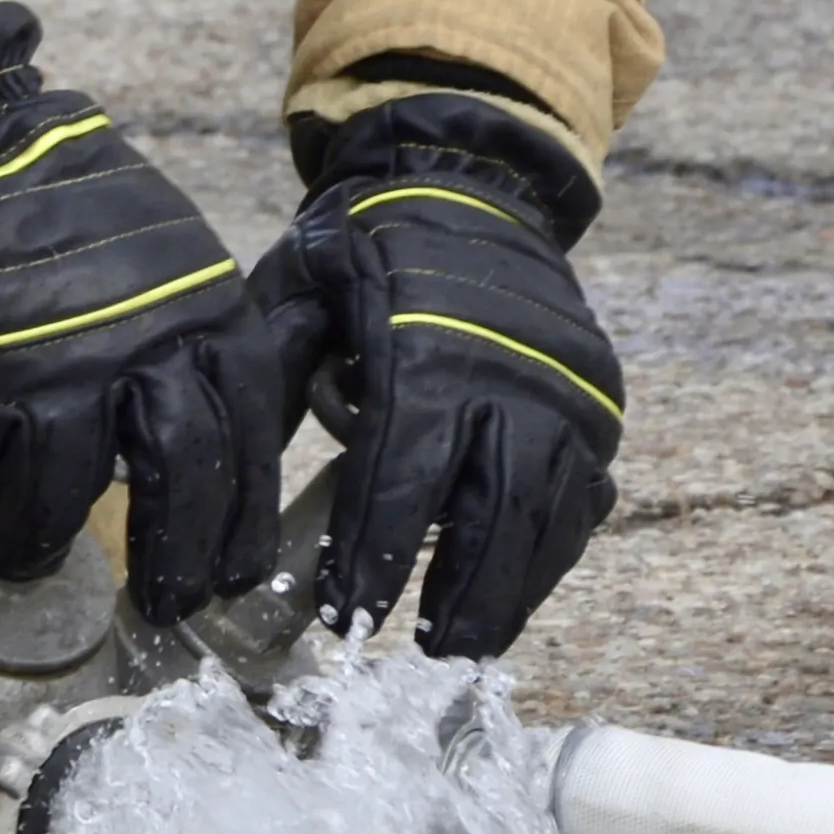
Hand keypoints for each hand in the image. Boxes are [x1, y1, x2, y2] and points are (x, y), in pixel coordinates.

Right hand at [0, 0, 278, 622]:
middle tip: (159, 607)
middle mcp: (136, 345)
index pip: (247, 439)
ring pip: (57, 498)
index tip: (232, 578)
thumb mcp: (176, 262)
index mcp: (204, 313)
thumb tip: (235, 452)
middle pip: (175, 480)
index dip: (241, 523)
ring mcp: (44, 365)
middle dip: (171, 560)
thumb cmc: (76, 217)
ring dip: (35, 540)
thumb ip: (205, 349)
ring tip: (22, 550)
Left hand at [250, 94, 624, 657]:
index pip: (400, 484)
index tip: (349, 616)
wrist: (471, 180)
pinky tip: (520, 586)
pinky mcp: (598, 399)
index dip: (375, 559)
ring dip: (513, 591)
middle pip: (493, 517)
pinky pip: (585, 494)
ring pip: (550, 518)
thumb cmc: (371, 241)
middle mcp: (510, 378)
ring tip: (469, 641)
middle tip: (426, 653)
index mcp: (426, 355)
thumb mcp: (301, 285)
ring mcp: (566, 391)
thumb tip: (235, 469)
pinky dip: (554, 550)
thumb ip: (276, 370)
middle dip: (460, 597)